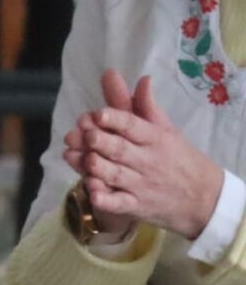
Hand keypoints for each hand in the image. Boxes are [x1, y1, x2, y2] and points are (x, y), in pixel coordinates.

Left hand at [63, 71, 225, 239]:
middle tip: (84, 134)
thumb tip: (142, 78)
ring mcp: (140, 185)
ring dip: (98, 168)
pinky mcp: (135, 205)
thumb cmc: (178, 157)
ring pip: (116, 175)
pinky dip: (106, 200)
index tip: (97, 113)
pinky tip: (93, 194)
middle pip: (120, 150)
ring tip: (83, 159)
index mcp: (154, 138)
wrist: (202, 196)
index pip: (133, 126)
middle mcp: (147, 161)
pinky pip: (119, 204)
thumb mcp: (166, 130)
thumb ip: (146, 107)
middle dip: (101, 141)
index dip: (115, 119)